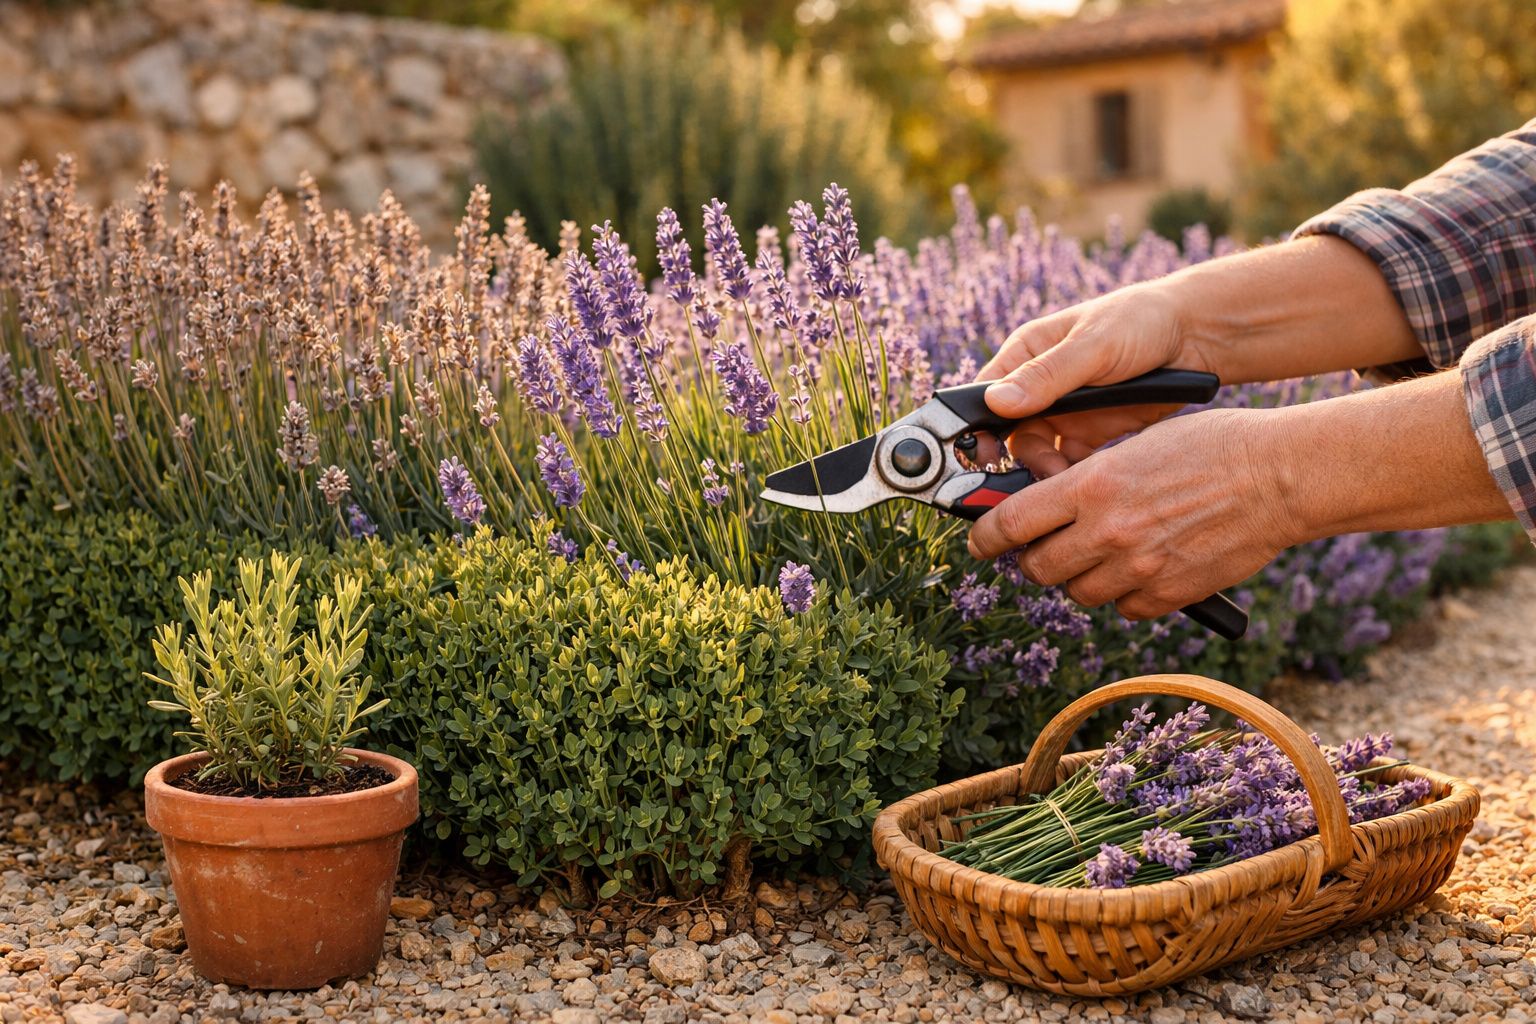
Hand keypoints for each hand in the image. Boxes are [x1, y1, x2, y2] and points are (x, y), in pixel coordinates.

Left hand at [966, 408, 1301, 619]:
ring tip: (1102, 553)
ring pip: (1079, 593)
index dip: (985, 537)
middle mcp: (1107, 530)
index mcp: (1092, 485)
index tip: (981, 542)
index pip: (1011, 523)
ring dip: (1080, 577)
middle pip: (1037, 568)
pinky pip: (1125, 610)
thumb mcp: (1133, 444)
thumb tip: (1047, 497)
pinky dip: (1125, 595)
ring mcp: (1138, 568)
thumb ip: (1086, 475)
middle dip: (1034, 560)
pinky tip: (1142, 568)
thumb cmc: (1211, 446)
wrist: (1278, 476)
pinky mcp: (1169, 595)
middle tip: (1045, 548)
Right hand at [976, 282, 1217, 476]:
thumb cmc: (1141, 320)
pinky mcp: (1087, 434)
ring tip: (1064, 480)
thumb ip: (1047, 375)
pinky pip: (1066, 465)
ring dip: (1043, 471)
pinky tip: (1083, 483)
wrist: (1197, 335)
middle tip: (1037, 476)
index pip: (984, 396)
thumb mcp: (1094, 345)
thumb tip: (996, 402)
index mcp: (1026, 354)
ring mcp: (1062, 412)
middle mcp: (1037, 386)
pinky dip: (1070, 477)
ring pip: (1033, 454)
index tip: (984, 457)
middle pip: (1006, 433)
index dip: (977, 428)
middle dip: (1016, 458)